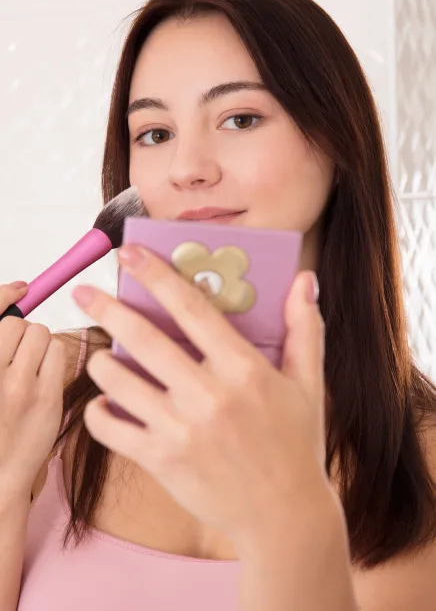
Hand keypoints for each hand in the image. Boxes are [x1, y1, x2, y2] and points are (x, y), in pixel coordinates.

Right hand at [0, 282, 65, 499]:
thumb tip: (12, 306)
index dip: (3, 294)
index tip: (18, 288)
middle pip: (18, 325)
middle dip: (22, 333)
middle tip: (17, 356)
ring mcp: (18, 386)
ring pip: (41, 334)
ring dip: (38, 345)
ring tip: (29, 369)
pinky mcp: (46, 397)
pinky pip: (57, 353)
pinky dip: (52, 360)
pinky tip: (42, 379)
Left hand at [72, 244, 329, 551]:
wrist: (284, 516)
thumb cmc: (297, 444)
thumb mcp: (309, 384)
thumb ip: (305, 328)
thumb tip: (306, 279)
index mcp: (244, 369)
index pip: (192, 308)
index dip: (157, 275)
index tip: (129, 253)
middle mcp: (209, 396)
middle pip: (144, 339)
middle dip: (108, 308)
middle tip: (83, 292)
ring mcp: (182, 430)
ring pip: (119, 381)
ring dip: (101, 360)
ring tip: (99, 353)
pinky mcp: (162, 461)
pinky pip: (112, 430)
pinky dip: (99, 412)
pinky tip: (103, 403)